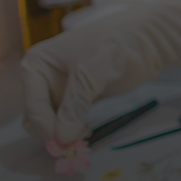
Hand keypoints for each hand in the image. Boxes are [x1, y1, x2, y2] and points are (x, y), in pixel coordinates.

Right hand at [21, 0, 180, 143]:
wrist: (148, 38)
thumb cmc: (117, 43)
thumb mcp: (92, 71)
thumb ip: (75, 104)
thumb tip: (62, 138)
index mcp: (37, 63)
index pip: (33, 105)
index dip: (46, 126)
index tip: (65, 140)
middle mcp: (43, 77)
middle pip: (36, 118)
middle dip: (52, 132)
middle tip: (77, 142)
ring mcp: (62, 89)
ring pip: (51, 123)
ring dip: (63, 134)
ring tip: (86, 133)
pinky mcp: (79, 99)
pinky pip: (68, 122)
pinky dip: (74, 131)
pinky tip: (89, 130)